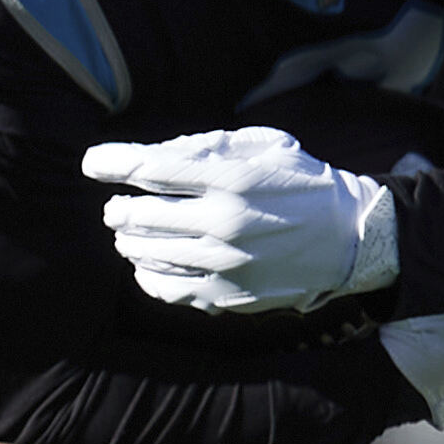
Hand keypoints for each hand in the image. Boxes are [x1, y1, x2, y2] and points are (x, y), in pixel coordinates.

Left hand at [85, 126, 401, 313]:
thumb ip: (207, 147)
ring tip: (131, 233)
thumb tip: (148, 157)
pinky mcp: (227, 297)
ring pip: (146, 254)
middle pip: (139, 215)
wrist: (351, 239)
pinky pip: (165, 289)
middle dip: (118, 209)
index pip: (151, 168)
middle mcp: (224, 222)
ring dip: (129, 241)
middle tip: (116, 207)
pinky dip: (146, 275)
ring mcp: (224, 264)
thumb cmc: (302, 182)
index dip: (112, 164)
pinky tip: (146, 264)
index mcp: (232, 178)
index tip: (92, 164)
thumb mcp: (265, 146)